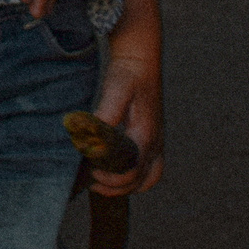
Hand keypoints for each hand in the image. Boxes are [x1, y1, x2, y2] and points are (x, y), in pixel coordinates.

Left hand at [90, 43, 163, 195]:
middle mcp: (155, 143)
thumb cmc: (128, 75)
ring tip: (102, 183)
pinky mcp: (152, 139)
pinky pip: (150, 170)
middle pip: (141, 181)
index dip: (113, 178)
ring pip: (148, 178)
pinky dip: (136, 178)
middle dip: (117, 186)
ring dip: (128, 186)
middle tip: (92, 180)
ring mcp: (156, 143)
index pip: (133, 171)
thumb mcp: (116, 90)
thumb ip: (106, 113)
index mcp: (146, 135)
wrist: (140, 62)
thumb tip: (92, 135)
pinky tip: (115, 173)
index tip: (92, 172)